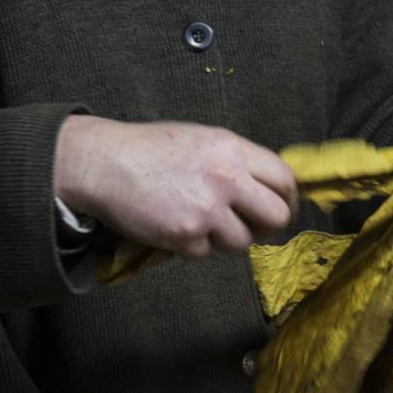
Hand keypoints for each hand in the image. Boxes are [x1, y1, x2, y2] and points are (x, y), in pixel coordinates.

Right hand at [55, 116, 297, 257]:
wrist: (103, 162)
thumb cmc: (152, 149)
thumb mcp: (204, 140)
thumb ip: (238, 161)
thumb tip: (270, 187)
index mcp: (233, 149)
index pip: (285, 179)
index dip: (288, 199)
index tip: (283, 208)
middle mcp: (226, 178)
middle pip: (277, 216)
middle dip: (268, 226)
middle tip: (254, 226)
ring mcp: (206, 209)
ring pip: (243, 242)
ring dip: (226, 238)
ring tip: (203, 221)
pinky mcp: (185, 235)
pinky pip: (206, 253)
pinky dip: (194, 246)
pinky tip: (176, 225)